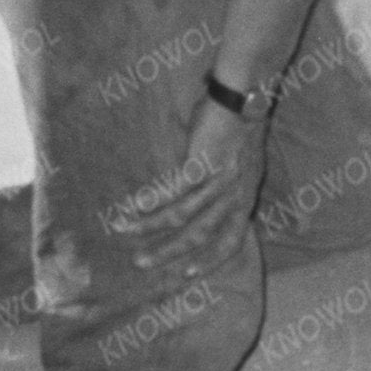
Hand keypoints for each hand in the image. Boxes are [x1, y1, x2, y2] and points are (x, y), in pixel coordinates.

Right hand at [141, 90, 260, 275]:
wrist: (243, 96)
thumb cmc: (236, 128)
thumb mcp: (237, 168)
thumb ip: (222, 192)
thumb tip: (195, 207)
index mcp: (246, 199)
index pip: (231, 242)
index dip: (210, 261)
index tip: (187, 275)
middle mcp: (236, 195)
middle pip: (201, 235)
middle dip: (168, 251)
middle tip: (140, 262)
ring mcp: (221, 180)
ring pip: (183, 214)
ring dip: (151, 225)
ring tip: (125, 229)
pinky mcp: (205, 162)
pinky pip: (176, 189)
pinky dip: (154, 199)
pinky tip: (135, 205)